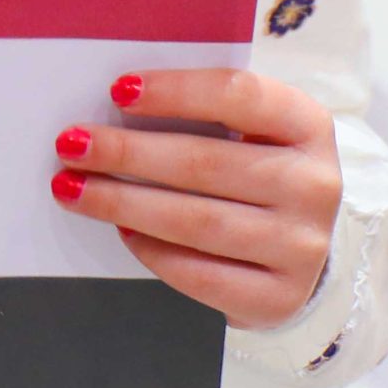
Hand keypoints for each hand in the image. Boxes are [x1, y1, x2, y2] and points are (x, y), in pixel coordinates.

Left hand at [49, 66, 340, 330]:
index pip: (240, 95)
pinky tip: (121, 231)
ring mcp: (301, 246)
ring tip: (73, 189)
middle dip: (128, 153)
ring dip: (125, 203)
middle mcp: (315, 185)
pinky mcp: (278, 297)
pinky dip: (154, 251)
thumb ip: (205, 110)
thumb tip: (119, 100)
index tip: (118, 90)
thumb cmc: (260, 170)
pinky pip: (202, 274)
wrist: (303, 248)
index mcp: (308, 125)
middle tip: (71, 144)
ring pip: (197, 221)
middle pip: (207, 163)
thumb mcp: (254, 129)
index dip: (176, 91)